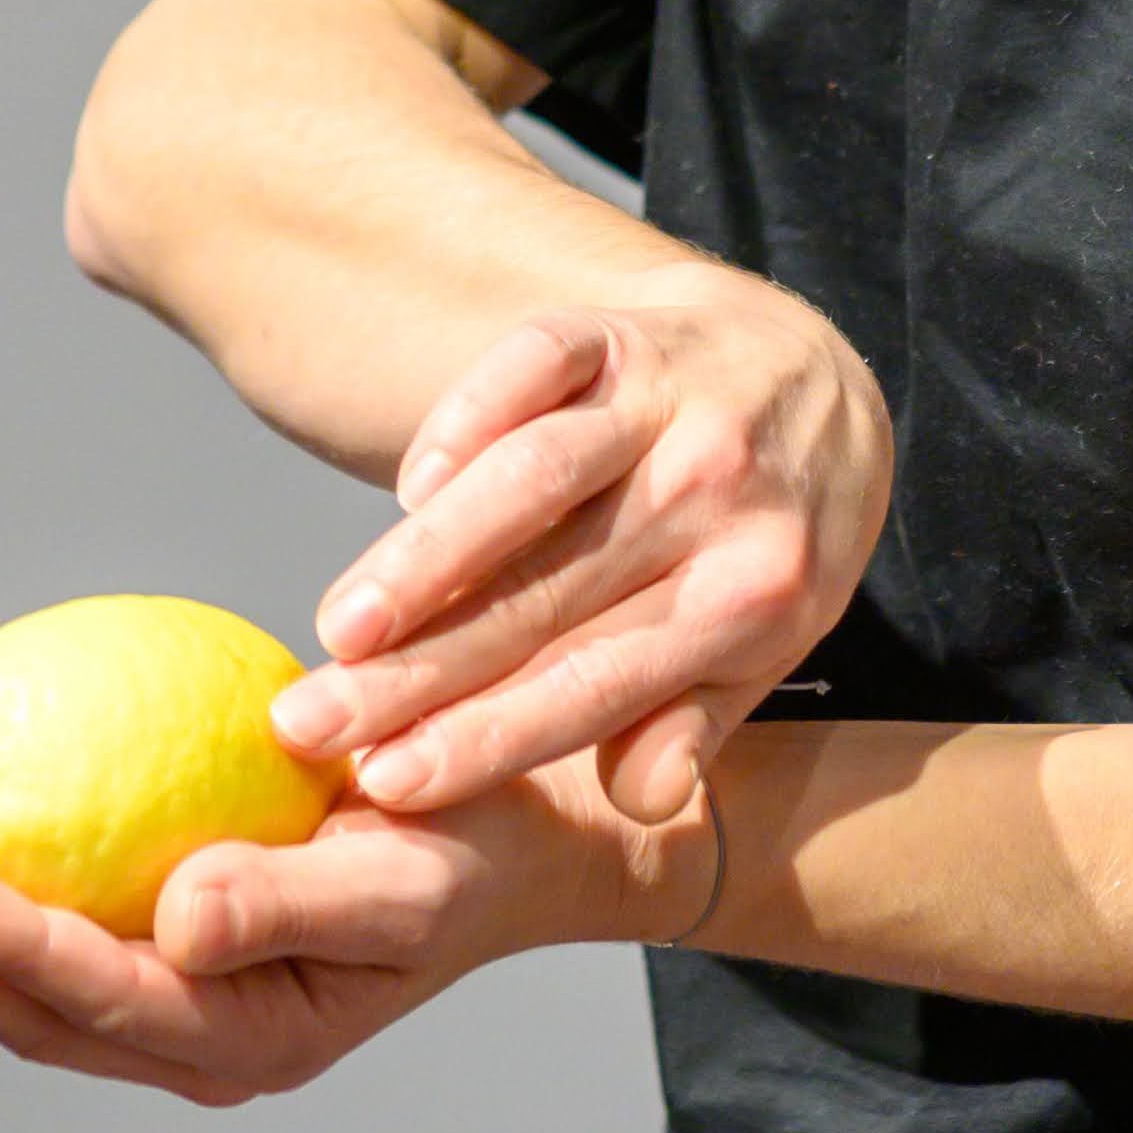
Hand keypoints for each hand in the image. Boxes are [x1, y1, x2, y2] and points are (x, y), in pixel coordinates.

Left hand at [0, 757, 710, 1107]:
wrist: (515, 844)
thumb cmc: (473, 847)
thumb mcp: (407, 873)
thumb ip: (292, 899)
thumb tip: (177, 915)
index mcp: (251, 1041)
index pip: (98, 998)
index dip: (0, 947)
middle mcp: (201, 1043)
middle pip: (36, 1013)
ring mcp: (182, 1008)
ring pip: (32, 990)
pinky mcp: (174, 954)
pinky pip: (66, 933)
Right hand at [280, 284, 890, 826]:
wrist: (822, 381)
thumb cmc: (767, 538)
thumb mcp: (764, 643)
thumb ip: (694, 721)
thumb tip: (642, 802)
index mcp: (754, 596)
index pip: (596, 682)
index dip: (487, 735)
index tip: (387, 783)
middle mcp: (715, 495)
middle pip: (544, 596)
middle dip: (418, 671)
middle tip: (310, 724)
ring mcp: (669, 402)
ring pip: (532, 482)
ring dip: (426, 557)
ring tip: (339, 626)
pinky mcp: (621, 330)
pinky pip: (536, 364)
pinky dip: (467, 418)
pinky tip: (412, 485)